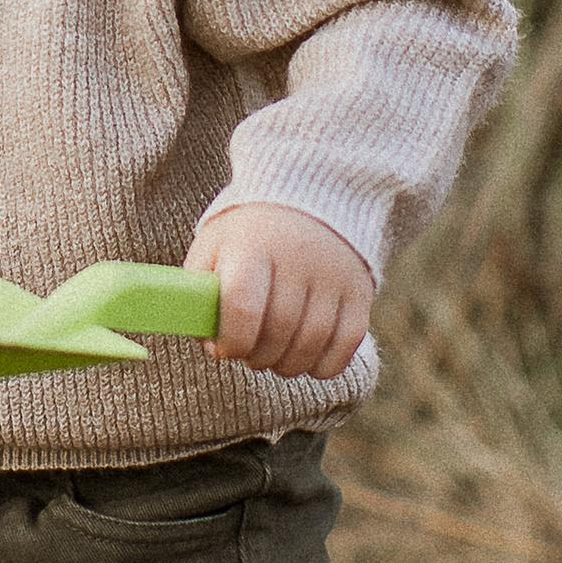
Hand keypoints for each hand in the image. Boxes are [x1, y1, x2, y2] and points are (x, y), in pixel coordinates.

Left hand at [185, 203, 374, 381]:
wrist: (310, 197)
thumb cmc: (250, 235)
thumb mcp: (214, 248)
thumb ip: (202, 296)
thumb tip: (216, 347)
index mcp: (252, 245)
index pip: (241, 306)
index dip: (232, 341)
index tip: (226, 348)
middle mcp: (297, 258)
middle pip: (279, 330)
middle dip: (258, 356)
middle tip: (249, 354)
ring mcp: (334, 274)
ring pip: (312, 343)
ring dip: (288, 365)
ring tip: (274, 357)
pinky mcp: (360, 291)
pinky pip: (346, 344)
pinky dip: (324, 365)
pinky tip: (306, 359)